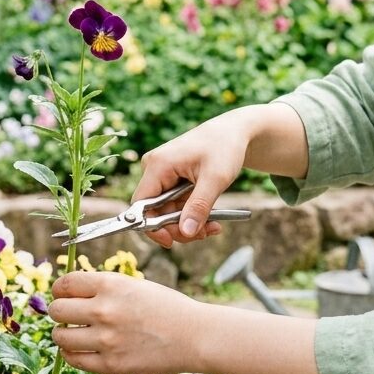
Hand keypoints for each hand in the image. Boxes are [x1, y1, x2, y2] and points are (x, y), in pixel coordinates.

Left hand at [48, 271, 204, 373]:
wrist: (194, 336)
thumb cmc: (166, 307)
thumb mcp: (133, 285)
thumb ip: (103, 288)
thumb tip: (69, 292)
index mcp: (111, 284)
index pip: (65, 284)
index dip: (60, 289)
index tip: (63, 294)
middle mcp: (104, 310)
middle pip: (57, 310)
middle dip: (60, 312)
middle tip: (69, 316)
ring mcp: (106, 339)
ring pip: (60, 337)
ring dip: (63, 334)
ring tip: (74, 334)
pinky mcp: (110, 365)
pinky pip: (73, 359)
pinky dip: (71, 354)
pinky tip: (80, 349)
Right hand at [134, 107, 258, 247]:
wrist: (233, 132)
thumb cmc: (224, 147)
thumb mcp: (215, 179)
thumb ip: (198, 207)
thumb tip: (185, 233)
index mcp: (158, 165)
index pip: (141, 205)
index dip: (151, 227)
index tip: (171, 241)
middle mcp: (154, 168)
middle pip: (155, 211)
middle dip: (178, 227)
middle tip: (203, 234)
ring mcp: (162, 173)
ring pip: (167, 211)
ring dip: (188, 223)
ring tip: (213, 227)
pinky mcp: (171, 177)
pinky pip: (175, 204)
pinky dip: (191, 214)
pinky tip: (210, 219)